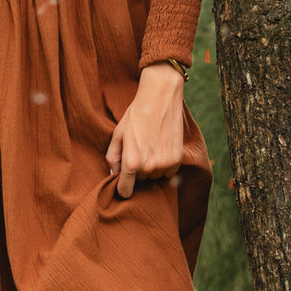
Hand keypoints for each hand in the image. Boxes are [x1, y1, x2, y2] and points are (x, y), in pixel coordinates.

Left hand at [106, 62, 184, 198]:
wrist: (160, 99)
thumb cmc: (135, 115)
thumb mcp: (118, 134)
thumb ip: (113, 157)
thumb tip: (113, 174)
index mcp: (131, 162)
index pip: (125, 191)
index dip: (123, 189)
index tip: (124, 185)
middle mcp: (148, 167)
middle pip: (140, 180)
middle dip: (138, 169)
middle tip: (139, 148)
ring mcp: (164, 165)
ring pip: (155, 176)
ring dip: (152, 166)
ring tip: (150, 145)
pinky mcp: (177, 160)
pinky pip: (168, 172)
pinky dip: (165, 164)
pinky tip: (161, 146)